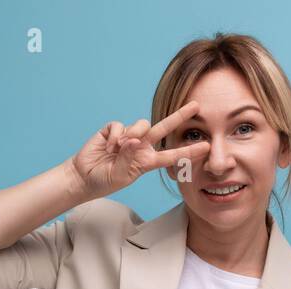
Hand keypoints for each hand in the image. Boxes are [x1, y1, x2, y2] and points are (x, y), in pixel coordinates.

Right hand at [68, 100, 210, 200]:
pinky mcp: (113, 129)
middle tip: (196, 106)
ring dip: (132, 135)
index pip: (171, 155)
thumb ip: (131, 157)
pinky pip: (119, 126)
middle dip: (180, 116)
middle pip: (164, 128)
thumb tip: (134, 139)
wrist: (84, 176)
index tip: (206, 148)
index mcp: (147, 161)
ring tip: (119, 149)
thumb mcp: (122, 175)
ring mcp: (128, 136)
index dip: (188, 151)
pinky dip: (114, 137)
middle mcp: (141, 146)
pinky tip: (108, 147)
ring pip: (141, 124)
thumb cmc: (105, 180)